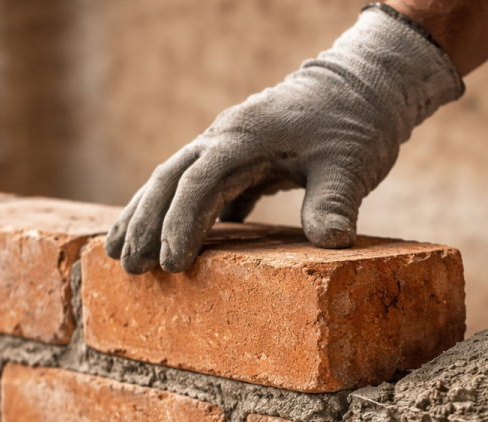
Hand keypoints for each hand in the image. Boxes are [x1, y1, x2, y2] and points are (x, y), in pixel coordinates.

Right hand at [105, 6, 462, 273]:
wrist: (363, 89)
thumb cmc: (357, 124)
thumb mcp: (352, 164)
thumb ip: (336, 201)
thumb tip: (332, 242)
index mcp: (245, 137)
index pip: (200, 183)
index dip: (181, 224)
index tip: (172, 264)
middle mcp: (227, 138)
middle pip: (171, 180)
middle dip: (145, 223)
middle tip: (127, 267)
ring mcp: (231, 147)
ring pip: (177, 182)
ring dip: (150, 217)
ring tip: (124, 255)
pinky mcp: (243, 160)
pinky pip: (202, 189)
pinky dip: (185, 215)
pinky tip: (177, 244)